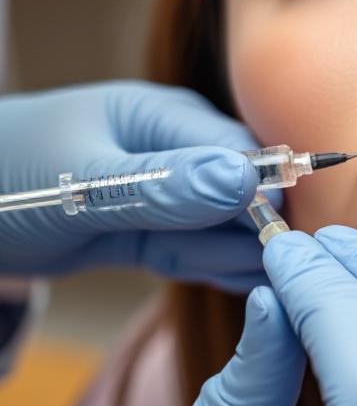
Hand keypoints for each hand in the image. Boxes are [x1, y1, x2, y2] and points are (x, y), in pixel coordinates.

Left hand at [0, 82, 278, 291]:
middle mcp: (174, 151)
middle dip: (258, 231)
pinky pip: (196, 250)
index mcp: (161, 117)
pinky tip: (246, 281)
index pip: (236, 151)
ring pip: (222, 227)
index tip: (280, 238)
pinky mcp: (150, 231)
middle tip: (279, 275)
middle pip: (240, 190)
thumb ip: (165, 186)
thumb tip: (245, 182)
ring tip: (270, 288)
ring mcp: (164, 194)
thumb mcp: (83, 182)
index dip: (264, 193)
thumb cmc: (6, 176)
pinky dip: (218, 267)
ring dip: (241, 254)